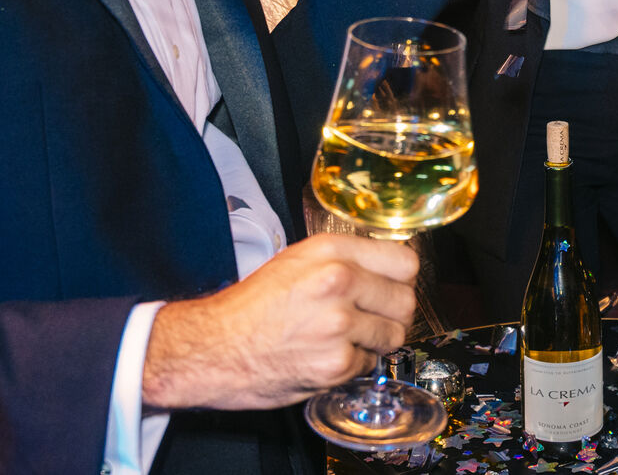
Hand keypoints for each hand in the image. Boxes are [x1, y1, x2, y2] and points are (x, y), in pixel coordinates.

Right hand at [143, 233, 418, 410]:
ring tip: (344, 338)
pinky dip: (352, 365)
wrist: (211, 348)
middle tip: (369, 318)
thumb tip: (386, 267)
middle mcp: (338, 282)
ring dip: (375, 341)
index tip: (391, 287)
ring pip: (393, 334)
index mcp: (330, 252)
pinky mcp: (335, 363)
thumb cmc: (250, 307)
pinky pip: (368, 364)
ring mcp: (338, 324)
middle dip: (391, 312)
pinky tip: (325, 356)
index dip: (399, 278)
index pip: (405, 260)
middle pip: (406, 299)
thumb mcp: (296, 262)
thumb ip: (344, 260)